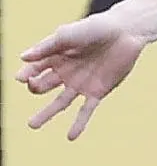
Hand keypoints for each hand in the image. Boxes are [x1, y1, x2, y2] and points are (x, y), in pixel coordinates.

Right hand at [15, 14, 147, 138]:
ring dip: (47, 114)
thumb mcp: (68, 35)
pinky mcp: (98, 92)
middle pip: (44, 86)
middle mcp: (65, 72)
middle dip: (36, 88)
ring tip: (32, 125)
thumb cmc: (95, 28)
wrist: (126, 33)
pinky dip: (79, 123)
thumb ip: (47, 46)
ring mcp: (81, 83)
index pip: (35, 68)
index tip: (21, 78)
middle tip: (34, 87)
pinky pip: (86, 110)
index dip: (27, 74)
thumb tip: (22, 58)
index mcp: (55, 56)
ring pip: (60, 102)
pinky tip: (70, 137)